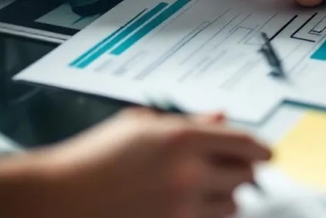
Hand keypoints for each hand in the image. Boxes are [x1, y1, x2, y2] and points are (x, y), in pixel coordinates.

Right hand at [0, 109, 270, 217]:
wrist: (58, 199)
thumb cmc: (93, 159)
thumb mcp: (141, 125)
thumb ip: (189, 121)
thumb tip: (222, 117)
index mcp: (183, 139)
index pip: (246, 144)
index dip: (262, 148)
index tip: (266, 152)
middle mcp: (189, 174)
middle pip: (247, 176)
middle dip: (242, 171)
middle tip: (231, 168)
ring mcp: (182, 208)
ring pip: (233, 204)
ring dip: (227, 196)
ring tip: (204, 188)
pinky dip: (208, 215)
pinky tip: (191, 205)